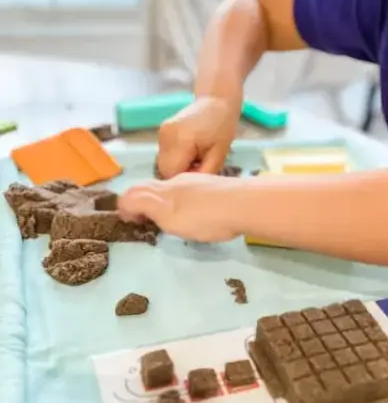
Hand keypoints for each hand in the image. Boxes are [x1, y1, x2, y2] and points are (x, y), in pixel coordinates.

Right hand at [118, 173, 242, 242]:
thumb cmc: (205, 215)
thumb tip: (128, 202)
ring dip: (164, 202)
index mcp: (165, 188)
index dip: (127, 206)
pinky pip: (192, 191)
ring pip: (173, 188)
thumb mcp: (168, 215)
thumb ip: (145, 206)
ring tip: (171, 220)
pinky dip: (184, 203)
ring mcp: (199, 182)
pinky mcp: (216, 187)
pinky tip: (197, 215)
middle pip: (153, 187)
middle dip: (144, 202)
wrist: (245, 205)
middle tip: (147, 222)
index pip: (135, 190)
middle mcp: (179, 180)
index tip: (132, 223)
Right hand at [156, 95, 239, 177]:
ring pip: (163, 164)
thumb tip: (190, 188)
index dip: (184, 180)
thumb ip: (204, 173)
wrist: (216, 101)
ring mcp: (162, 132)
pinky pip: (164, 154)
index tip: (199, 176)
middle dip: (180, 174)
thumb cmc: (222, 127)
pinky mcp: (161, 131)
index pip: (172, 174)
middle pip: (164, 170)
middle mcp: (167, 136)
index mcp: (182, 140)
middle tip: (199, 166)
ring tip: (196, 158)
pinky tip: (190, 151)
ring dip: (177, 166)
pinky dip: (175, 158)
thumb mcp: (219, 154)